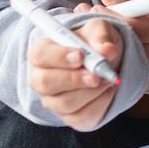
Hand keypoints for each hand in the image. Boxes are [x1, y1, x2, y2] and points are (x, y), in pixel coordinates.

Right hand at [27, 16, 120, 130]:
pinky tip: (109, 90)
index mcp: (42, 52)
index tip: (80, 56)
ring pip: (65, 103)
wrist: (105, 62)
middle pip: (46, 83)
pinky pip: (82, 117)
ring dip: (91, 91)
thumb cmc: (93, 43)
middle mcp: (41, 79)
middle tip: (96, 75)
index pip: (40, 55)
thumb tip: (107, 50)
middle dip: (74, 79)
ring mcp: (53, 101)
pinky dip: (101, 103)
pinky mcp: (70, 117)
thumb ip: (101, 36)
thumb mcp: (98, 30)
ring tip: (108, 78)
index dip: (58, 57)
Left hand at [93, 0, 148, 88]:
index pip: (129, 26)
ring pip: (118, 62)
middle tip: (86, 25)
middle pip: (120, 48)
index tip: (94, 8)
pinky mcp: (148, 82)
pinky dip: (112, 64)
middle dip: (100, 36)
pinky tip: (105, 53)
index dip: (108, 17)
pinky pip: (123, 73)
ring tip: (92, 38)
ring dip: (102, 51)